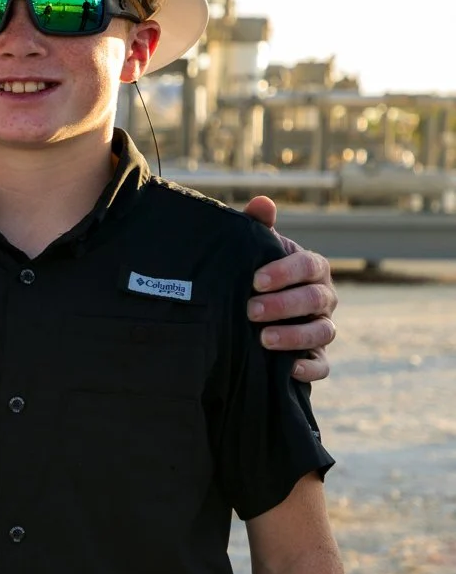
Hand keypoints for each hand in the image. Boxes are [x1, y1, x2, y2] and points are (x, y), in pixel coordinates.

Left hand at [241, 195, 336, 382]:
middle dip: (284, 305)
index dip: (285, 272)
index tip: (255, 280)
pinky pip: (323, 365)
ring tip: (264, 339)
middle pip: (315, 299)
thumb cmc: (255, 275)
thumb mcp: (255, 252)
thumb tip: (263, 204)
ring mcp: (323, 327)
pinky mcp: (318, 356)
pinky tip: (290, 369)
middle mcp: (323, 297)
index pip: (309, 266)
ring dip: (295, 336)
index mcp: (312, 268)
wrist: (250, 313)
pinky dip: (310, 369)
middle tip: (252, 311)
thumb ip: (258, 227)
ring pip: (322, 332)